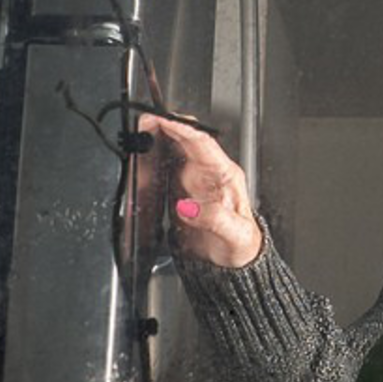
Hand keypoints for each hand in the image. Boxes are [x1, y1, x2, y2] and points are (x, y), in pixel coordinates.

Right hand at [145, 115, 263, 267]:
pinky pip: (167, 167)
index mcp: (226, 175)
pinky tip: (143, 154)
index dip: (183, 129)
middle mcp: (210, 173)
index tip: (164, 120)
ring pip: (176, 149)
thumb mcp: (233, 234)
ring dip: (160, 137)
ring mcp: (195, 181)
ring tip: (141, 130)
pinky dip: (154, 157)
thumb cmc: (241, 246)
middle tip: (145, 119)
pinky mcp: (182, 192)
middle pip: (188, 139)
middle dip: (168, 125)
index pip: (203, 143)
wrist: (235, 262)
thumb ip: (213, 218)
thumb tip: (188, 207)